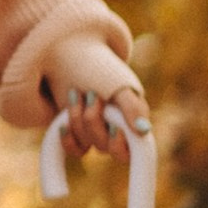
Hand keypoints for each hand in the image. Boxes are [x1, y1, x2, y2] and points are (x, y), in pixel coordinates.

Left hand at [38, 29, 150, 160]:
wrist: (71, 54)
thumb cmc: (101, 68)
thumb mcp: (119, 84)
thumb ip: (134, 106)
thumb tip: (144, 131)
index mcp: (134, 121)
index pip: (132, 153)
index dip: (120, 144)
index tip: (112, 125)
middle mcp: (117, 131)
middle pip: (105, 147)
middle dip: (93, 120)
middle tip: (91, 95)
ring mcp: (96, 133)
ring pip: (88, 144)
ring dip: (78, 119)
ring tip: (75, 93)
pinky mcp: (77, 133)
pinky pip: (75, 149)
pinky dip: (67, 136)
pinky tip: (62, 121)